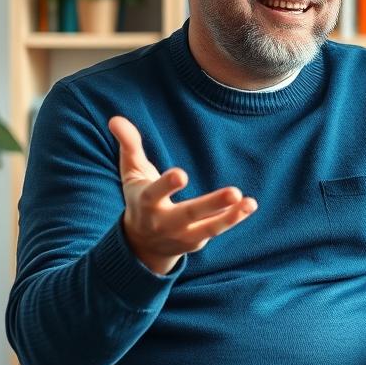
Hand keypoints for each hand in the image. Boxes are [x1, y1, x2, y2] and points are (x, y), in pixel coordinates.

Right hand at [109, 115, 256, 275]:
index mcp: (146, 202)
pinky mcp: (197, 241)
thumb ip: (129, 146)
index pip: (155, 194)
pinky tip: (250, 205)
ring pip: (208, 227)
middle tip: (234, 192)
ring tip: (249, 202)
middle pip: (189, 213)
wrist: (142, 245)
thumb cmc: (139, 199)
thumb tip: (115, 119)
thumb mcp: (131, 173)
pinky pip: (217, 230)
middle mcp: (164, 222)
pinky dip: (234, 218)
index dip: (167, 185)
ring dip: (231, 216)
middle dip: (212, 204)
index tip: (181, 174)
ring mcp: (182, 234)